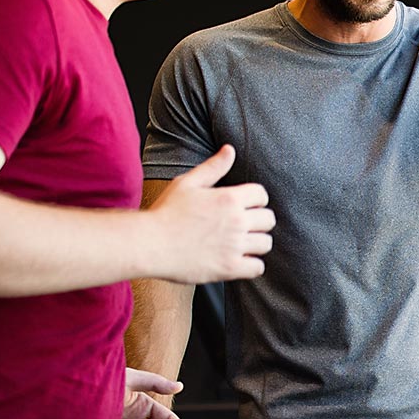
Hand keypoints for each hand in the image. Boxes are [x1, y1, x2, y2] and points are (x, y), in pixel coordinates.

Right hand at [148, 145, 275, 282]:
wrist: (149, 243)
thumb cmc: (166, 212)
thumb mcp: (188, 183)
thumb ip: (213, 167)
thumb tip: (230, 150)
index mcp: (229, 198)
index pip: (262, 195)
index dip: (255, 200)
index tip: (245, 206)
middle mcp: (236, 221)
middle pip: (268, 219)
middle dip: (259, 221)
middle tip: (244, 225)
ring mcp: (234, 246)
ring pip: (265, 244)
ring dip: (256, 243)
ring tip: (242, 243)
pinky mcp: (229, 269)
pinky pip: (257, 268)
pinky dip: (252, 265)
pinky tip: (240, 261)